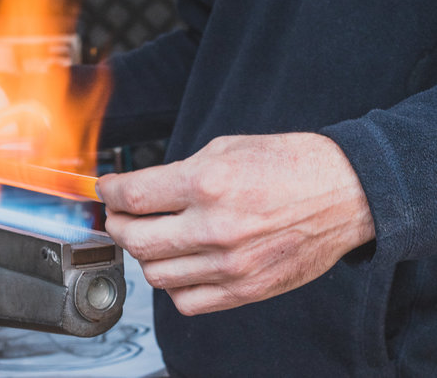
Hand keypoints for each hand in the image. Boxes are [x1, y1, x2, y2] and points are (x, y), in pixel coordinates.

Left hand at [97, 133, 374, 315]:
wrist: (344, 193)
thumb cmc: (289, 165)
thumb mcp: (226, 148)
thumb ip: (178, 173)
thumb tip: (140, 190)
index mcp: (208, 183)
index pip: (132, 195)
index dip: (109, 192)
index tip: (106, 190)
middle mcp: (215, 227)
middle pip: (134, 239)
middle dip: (116, 224)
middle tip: (120, 215)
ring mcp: (230, 264)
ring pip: (156, 274)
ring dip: (144, 255)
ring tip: (151, 238)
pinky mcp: (245, 290)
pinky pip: (187, 301)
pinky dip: (174, 285)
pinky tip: (181, 264)